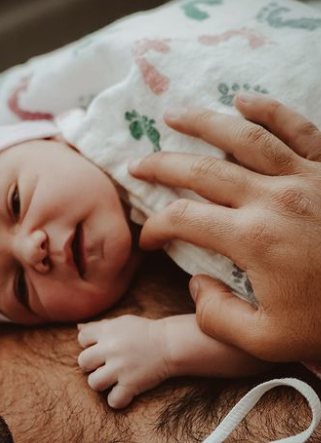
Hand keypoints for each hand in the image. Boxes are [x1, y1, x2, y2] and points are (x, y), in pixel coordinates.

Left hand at [77, 315, 169, 408]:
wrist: (171, 344)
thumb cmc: (145, 332)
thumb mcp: (121, 323)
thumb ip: (99, 326)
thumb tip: (78, 327)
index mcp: (107, 331)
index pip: (82, 339)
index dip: (90, 344)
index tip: (102, 348)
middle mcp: (111, 348)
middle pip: (83, 362)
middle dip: (91, 365)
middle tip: (105, 366)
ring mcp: (121, 367)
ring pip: (94, 383)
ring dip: (101, 383)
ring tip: (113, 380)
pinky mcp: (132, 384)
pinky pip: (113, 401)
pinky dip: (118, 400)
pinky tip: (124, 392)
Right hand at [131, 94, 320, 361]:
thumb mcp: (266, 342)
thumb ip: (217, 316)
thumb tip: (197, 284)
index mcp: (253, 239)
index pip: (184, 220)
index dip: (156, 227)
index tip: (148, 240)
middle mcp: (274, 198)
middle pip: (203, 170)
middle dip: (163, 166)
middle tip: (138, 165)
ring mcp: (306, 177)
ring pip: (245, 137)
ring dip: (204, 124)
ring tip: (174, 116)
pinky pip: (298, 128)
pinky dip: (270, 111)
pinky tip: (244, 100)